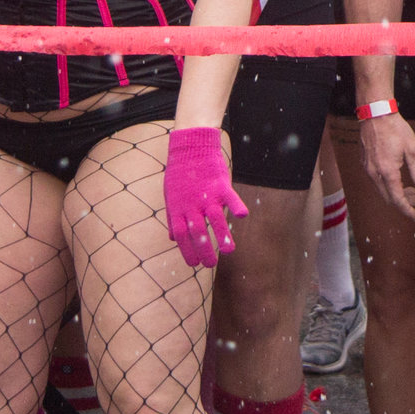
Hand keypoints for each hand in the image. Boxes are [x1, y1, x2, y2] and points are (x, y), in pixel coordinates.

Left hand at [162, 125, 246, 266]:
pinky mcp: (220, 184)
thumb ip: (173, 218)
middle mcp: (191, 204)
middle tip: (210, 265)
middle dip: (204, 250)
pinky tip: (243, 216)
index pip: (181, 235)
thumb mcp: (171, 197)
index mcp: (178, 208)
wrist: (190, 148)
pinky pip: (230, 197)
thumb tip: (172, 238)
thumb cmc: (180, 174)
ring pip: (214, 218)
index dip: (187, 251)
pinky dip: (236, 205)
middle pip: (197, 231)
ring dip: (222, 235)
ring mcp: (206, 195)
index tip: (194, 264)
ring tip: (229, 251)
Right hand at [359, 113, 414, 220]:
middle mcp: (375, 173)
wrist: (376, 114)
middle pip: (388, 197)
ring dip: (396, 193)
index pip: (397, 199)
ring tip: (411, 190)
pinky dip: (388, 185)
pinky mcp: (365, 163)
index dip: (407, 210)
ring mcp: (368, 169)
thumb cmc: (395, 129)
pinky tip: (398, 179)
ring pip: (382, 190)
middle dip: (403, 202)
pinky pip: (376, 181)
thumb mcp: (412, 149)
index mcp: (388, 172)